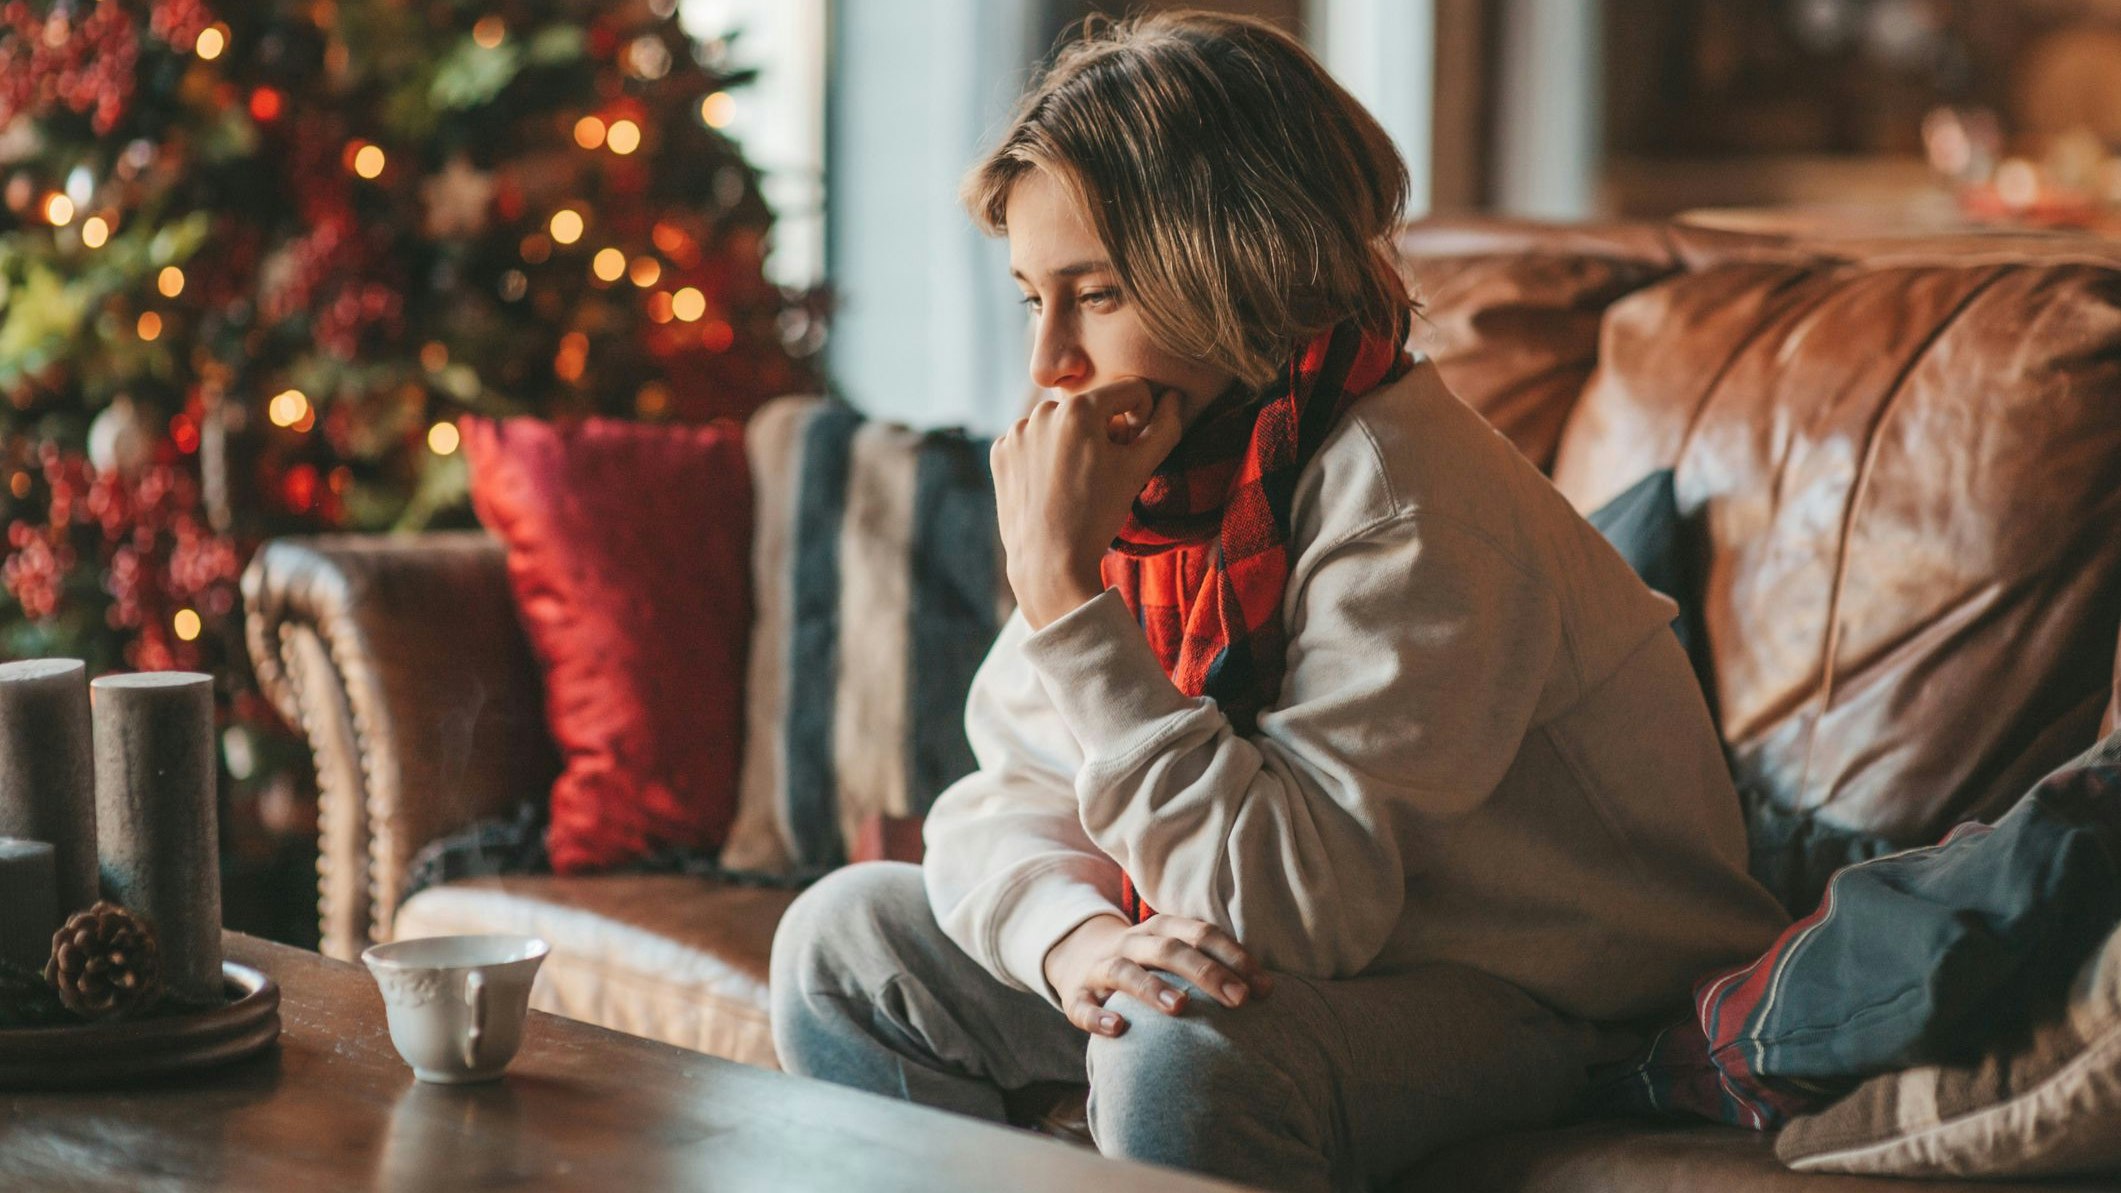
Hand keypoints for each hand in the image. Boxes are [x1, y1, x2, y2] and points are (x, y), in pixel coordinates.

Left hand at [991, 380, 1183, 630]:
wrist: (1049, 563)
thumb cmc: (1098, 515)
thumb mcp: (1139, 469)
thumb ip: (1165, 427)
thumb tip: (1175, 397)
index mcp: (1079, 408)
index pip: (1129, 390)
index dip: (1141, 417)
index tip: (1134, 448)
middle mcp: (1041, 411)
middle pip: (1092, 407)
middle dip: (1103, 431)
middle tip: (1103, 472)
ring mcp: (1016, 431)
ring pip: (1060, 423)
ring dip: (1072, 442)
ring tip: (1075, 481)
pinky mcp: (1000, 452)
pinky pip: (1033, 441)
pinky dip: (1044, 456)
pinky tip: (1050, 485)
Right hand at [1041, 912, 1274, 1037]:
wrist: (1078, 958)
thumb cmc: (1146, 963)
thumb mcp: (1173, 952)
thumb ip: (1212, 964)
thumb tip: (1267, 990)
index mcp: (1160, 929)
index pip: (1201, 933)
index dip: (1233, 956)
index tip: (1264, 987)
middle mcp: (1131, 943)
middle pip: (1168, 949)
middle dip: (1205, 972)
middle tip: (1238, 1000)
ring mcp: (1101, 968)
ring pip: (1125, 972)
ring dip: (1153, 987)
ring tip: (1180, 1008)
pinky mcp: (1077, 995)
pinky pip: (1083, 1006)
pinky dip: (1099, 1017)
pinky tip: (1119, 1030)